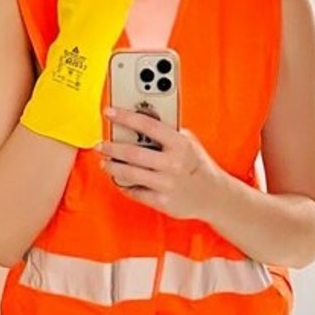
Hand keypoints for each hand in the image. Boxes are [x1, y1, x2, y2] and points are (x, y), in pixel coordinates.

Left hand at [97, 107, 223, 220]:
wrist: (214, 195)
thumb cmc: (196, 165)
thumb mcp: (188, 141)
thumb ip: (166, 132)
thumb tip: (137, 118)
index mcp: (180, 144)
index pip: (147, 125)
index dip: (125, 117)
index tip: (109, 112)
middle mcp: (173, 164)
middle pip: (133, 153)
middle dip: (111, 148)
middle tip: (101, 144)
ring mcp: (167, 184)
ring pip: (129, 174)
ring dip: (112, 167)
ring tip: (106, 163)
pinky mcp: (161, 201)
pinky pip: (135, 192)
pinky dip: (124, 185)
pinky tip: (120, 179)